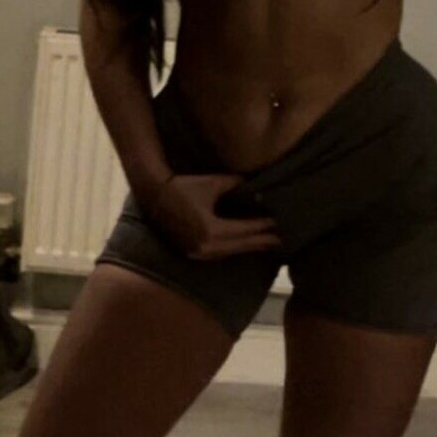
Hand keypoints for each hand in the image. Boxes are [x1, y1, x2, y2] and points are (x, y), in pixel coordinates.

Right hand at [145, 171, 282, 259]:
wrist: (155, 196)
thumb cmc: (184, 186)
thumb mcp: (212, 183)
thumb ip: (235, 184)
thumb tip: (254, 183)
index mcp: (211, 230)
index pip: (243, 230)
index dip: (262, 226)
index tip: (279, 223)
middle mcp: (205, 246)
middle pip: (239, 245)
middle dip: (261, 241)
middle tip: (281, 239)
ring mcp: (198, 252)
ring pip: (230, 252)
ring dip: (248, 247)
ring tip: (266, 243)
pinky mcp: (192, 252)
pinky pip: (219, 253)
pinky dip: (233, 249)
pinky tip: (243, 245)